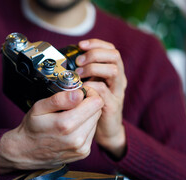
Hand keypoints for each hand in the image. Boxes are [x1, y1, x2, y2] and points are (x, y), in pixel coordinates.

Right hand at [0, 87, 103, 173]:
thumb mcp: (39, 108)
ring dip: (86, 116)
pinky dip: (84, 128)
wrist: (26, 152)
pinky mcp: (83, 153)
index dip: (89, 93)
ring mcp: (81, 148)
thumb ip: (59, 99)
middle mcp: (77, 139)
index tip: (79, 93)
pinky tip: (71, 128)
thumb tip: (79, 93)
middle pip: (97, 111)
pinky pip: (91, 133)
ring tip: (69, 117)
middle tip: (72, 105)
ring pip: (95, 122)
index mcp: (66, 124)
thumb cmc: (32, 128)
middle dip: (88, 104)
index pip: (96, 102)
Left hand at [75, 39, 126, 157]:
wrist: (105, 130)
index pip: (110, 49)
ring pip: (113, 71)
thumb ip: (84, 73)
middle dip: (94, 54)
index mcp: (113, 72)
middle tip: (78, 62)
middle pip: (115, 56)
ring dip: (94, 68)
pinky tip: (80, 89)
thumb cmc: (94, 106)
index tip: (80, 45)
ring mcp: (117, 92)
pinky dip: (91, 86)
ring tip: (79, 74)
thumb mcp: (91, 85)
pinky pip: (104, 91)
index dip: (96, 44)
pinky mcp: (112, 106)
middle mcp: (118, 80)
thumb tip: (67, 61)